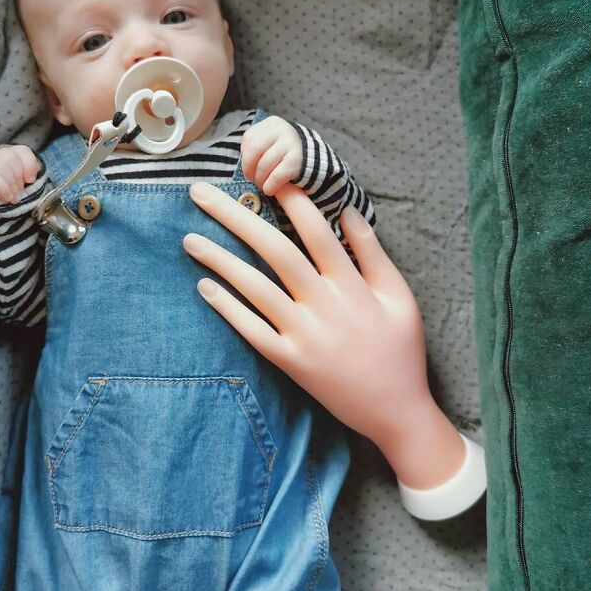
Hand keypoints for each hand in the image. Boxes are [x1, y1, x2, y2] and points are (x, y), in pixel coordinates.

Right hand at [0, 145, 41, 203]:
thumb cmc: (9, 193)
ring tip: (13, 198)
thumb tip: (33, 176)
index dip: (29, 165)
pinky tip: (6, 197)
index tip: (30, 180)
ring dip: (10, 184)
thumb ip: (29, 177)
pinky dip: (1, 188)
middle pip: (10, 157)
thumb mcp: (22, 185)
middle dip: (18, 178)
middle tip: (20, 193)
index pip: (22, 150)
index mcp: (10, 155)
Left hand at [182, 182, 464, 488]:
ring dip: (221, 261)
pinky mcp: (290, 362)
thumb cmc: (401, 350)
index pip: (316, 233)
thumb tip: (347, 212)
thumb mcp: (400, 297)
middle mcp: (325, 305)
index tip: (267, 178)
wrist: (396, 411)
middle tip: (200, 194)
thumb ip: (374, 253)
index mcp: (353, 285)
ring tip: (189, 238)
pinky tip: (204, 286)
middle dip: (235, 218)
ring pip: (256, 289)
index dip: (292, 202)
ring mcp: (305, 335)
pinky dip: (228, 309)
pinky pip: (253, 331)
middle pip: (275, 252)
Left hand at [240, 115, 302, 195]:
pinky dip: (269, 186)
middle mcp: (282, 130)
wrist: (311, 159)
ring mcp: (290, 144)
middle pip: (254, 150)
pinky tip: (270, 189)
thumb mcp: (270, 143)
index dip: (244, 158)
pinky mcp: (296, 161)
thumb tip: (245, 167)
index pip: (249, 139)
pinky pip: (276, 176)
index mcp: (272, 124)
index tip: (248, 169)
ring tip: (262, 184)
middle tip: (251, 178)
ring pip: (264, 165)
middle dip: (249, 168)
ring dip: (259, 180)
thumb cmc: (283, 153)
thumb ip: (255, 148)